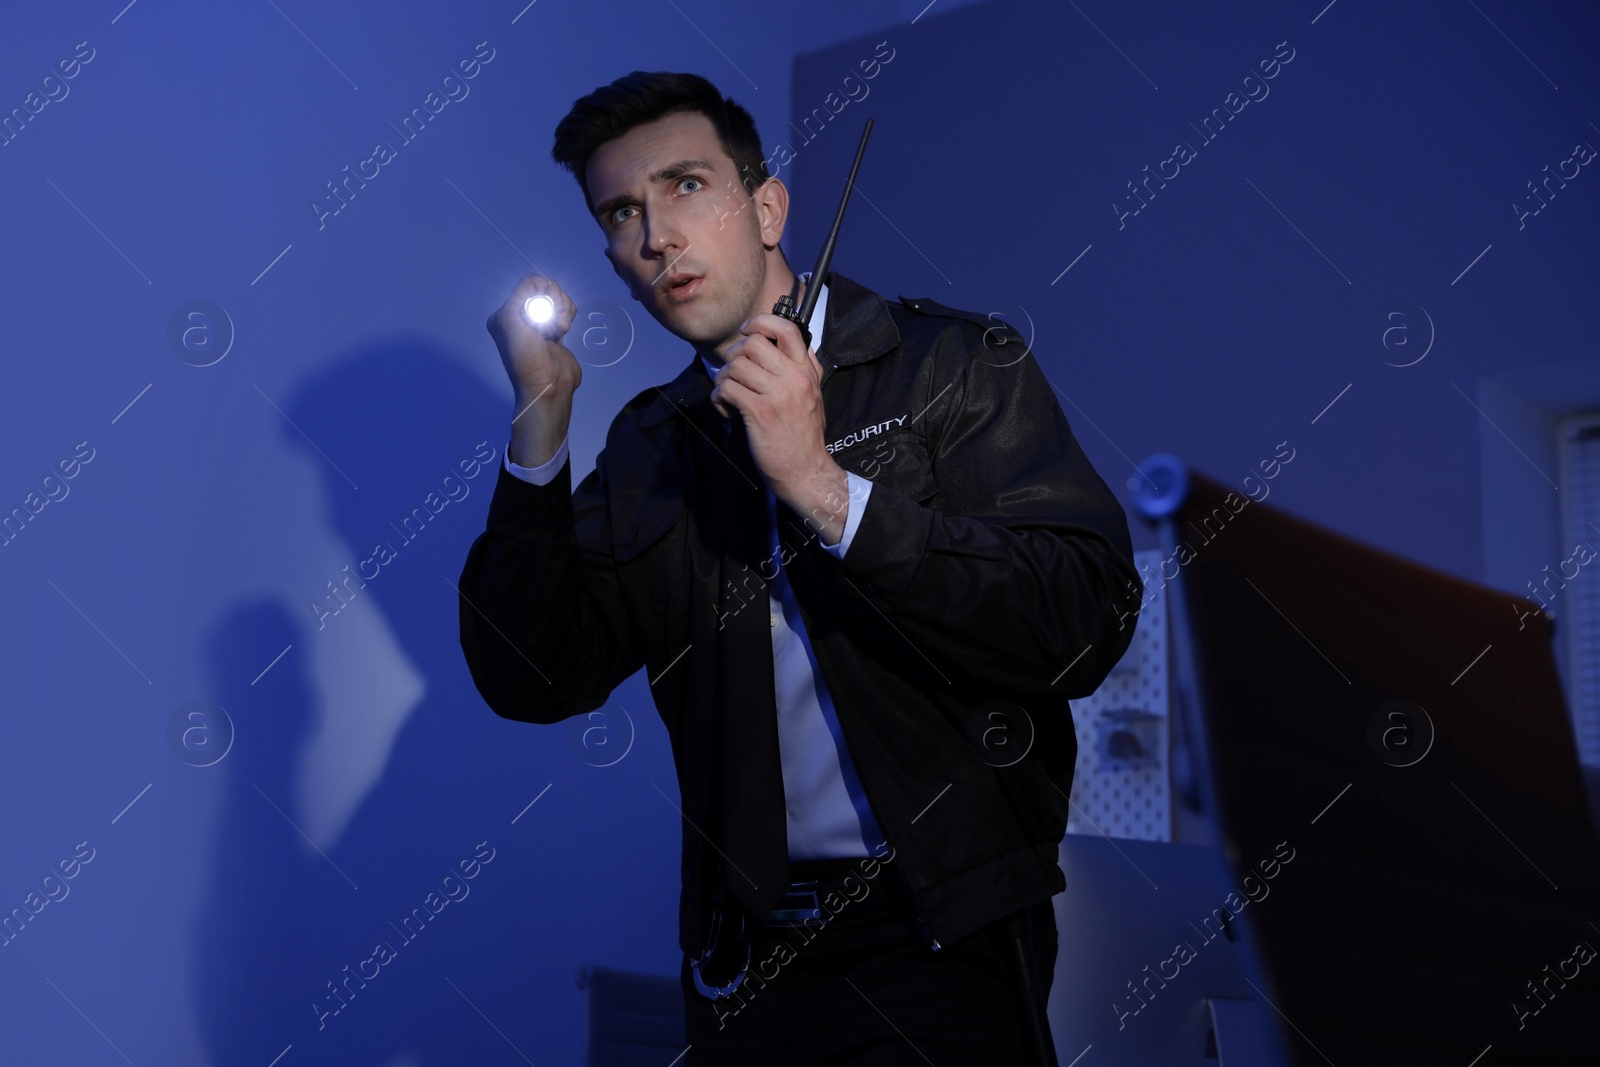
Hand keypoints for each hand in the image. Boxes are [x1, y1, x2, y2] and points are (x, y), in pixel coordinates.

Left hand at [487, 275, 580, 466]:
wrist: (549, 386)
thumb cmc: (526, 356)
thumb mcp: (511, 319)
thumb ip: (522, 294)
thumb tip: (543, 284)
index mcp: (506, 312)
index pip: (530, 284)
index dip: (542, 294)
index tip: (541, 315)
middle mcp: (522, 315)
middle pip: (548, 289)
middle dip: (554, 304)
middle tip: (550, 326)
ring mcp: (541, 322)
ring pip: (560, 299)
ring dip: (563, 313)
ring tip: (557, 332)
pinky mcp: (558, 329)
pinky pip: (568, 310)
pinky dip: (569, 317)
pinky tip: (562, 332)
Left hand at [713, 313, 849, 543]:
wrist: (806, 472)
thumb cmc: (803, 437)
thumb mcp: (811, 396)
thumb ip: (797, 370)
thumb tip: (771, 347)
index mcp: (807, 371)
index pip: (787, 329)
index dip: (760, 322)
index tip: (748, 332)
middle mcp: (795, 378)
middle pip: (753, 343)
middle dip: (734, 354)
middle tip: (733, 372)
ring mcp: (778, 394)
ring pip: (735, 366)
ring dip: (724, 379)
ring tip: (730, 396)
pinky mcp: (760, 413)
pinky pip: (727, 389)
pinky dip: (719, 399)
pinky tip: (727, 410)